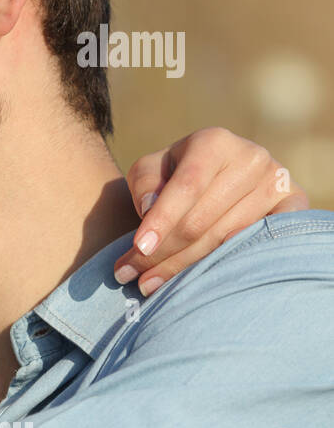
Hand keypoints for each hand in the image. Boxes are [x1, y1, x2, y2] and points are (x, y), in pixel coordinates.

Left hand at [113, 127, 307, 295]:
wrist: (223, 173)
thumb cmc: (176, 174)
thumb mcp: (153, 168)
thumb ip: (145, 183)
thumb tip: (149, 209)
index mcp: (213, 142)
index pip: (186, 187)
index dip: (163, 220)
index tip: (140, 248)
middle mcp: (251, 158)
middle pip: (203, 220)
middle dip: (163, 253)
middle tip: (131, 276)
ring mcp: (278, 181)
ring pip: (228, 238)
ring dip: (187, 267)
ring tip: (151, 285)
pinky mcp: (295, 204)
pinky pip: (265, 243)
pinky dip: (234, 263)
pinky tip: (207, 281)